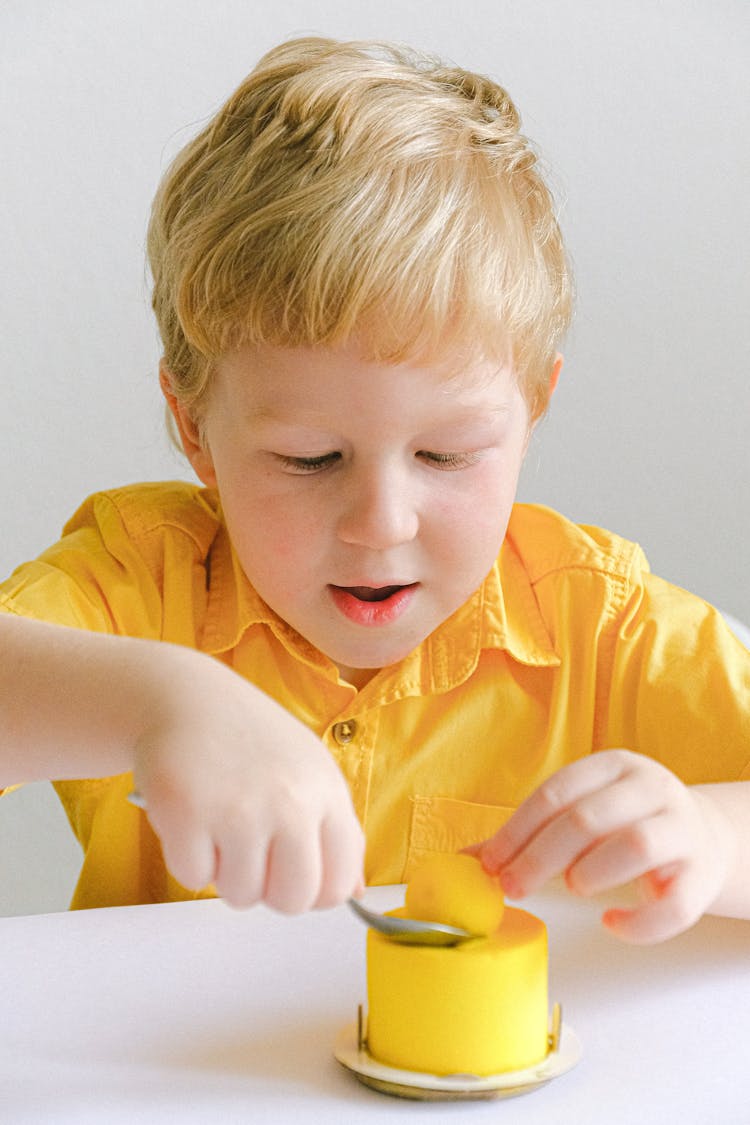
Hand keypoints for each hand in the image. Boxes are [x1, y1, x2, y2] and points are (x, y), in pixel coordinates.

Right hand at [132, 648, 364, 912]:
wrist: (187, 695)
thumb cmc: (249, 737)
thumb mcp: (309, 770)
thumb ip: (334, 831)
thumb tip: (354, 892)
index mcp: (327, 792)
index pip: (339, 884)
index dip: (311, 893)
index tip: (289, 875)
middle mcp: (291, 801)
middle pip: (292, 901)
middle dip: (267, 891)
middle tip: (249, 854)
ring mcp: (239, 808)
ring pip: (241, 895)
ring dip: (224, 872)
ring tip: (218, 824)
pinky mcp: (188, 812)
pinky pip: (193, 877)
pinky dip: (186, 858)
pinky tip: (192, 817)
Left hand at [471, 750, 733, 942]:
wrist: (704, 837)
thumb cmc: (625, 824)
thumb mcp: (581, 813)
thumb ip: (527, 835)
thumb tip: (463, 859)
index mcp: (614, 767)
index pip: (557, 793)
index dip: (518, 829)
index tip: (491, 863)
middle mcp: (651, 789)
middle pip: (589, 819)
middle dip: (541, 856)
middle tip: (513, 886)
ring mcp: (682, 829)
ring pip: (635, 845)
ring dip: (591, 873)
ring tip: (572, 887)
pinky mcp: (702, 875)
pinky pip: (673, 904)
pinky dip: (638, 921)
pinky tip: (611, 922)